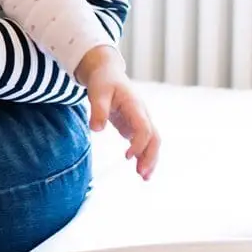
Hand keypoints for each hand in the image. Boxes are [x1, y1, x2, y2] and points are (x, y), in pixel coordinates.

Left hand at [77, 45, 159, 180]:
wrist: (107, 73)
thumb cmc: (103, 82)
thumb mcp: (97, 92)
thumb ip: (97, 110)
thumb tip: (97, 130)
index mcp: (135, 105)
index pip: (143, 128)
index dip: (139, 143)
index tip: (128, 157)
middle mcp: (142, 114)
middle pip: (154, 138)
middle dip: (150, 156)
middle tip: (142, 174)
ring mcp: (141, 120)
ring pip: (153, 142)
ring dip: (150, 159)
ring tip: (144, 178)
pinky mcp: (135, 126)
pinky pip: (145, 143)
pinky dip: (144, 156)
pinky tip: (140, 169)